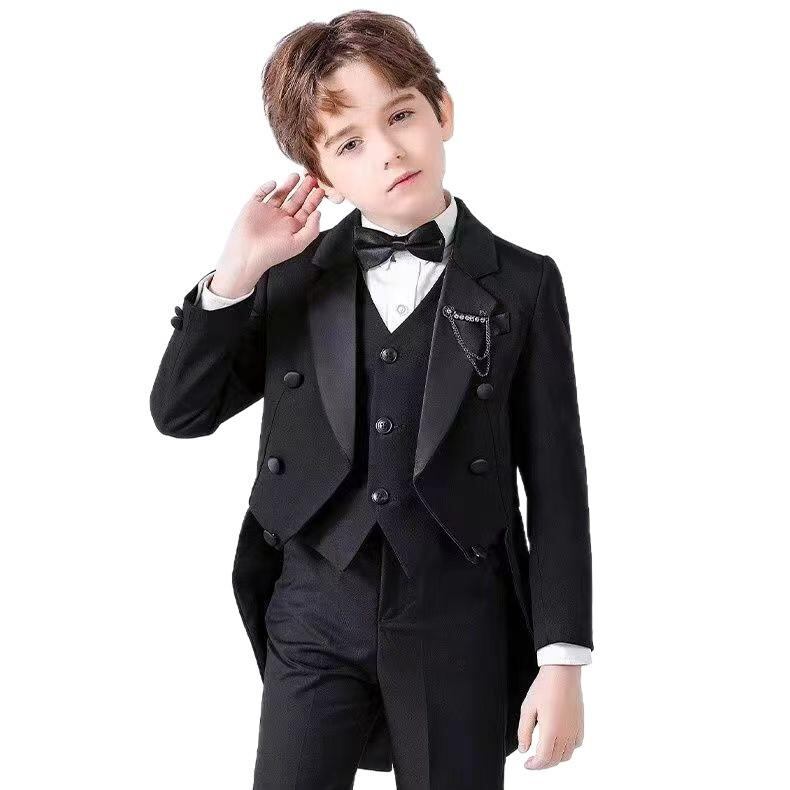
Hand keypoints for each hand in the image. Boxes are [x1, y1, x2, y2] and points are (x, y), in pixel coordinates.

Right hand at [211, 172, 324, 297]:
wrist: (247, 256)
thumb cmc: (272, 253)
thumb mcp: (298, 244)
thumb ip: (311, 229)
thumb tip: (318, 213)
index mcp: (293, 227)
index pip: (306, 210)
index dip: (314, 200)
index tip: (321, 190)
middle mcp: (281, 218)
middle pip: (296, 199)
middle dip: (304, 189)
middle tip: (311, 178)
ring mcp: (268, 211)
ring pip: (280, 194)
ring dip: (288, 185)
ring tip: (296, 176)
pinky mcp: (253, 206)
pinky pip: (261, 193)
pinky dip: (267, 187)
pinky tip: (274, 183)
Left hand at [517, 665, 583, 769]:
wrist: (562, 672)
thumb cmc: (544, 687)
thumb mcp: (527, 708)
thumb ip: (524, 731)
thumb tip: (524, 749)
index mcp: (551, 731)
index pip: (543, 759)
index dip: (534, 765)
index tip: (527, 763)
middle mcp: (565, 734)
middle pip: (555, 760)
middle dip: (543, 764)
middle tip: (533, 760)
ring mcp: (575, 730)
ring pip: (566, 755)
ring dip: (555, 758)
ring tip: (545, 752)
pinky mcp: (580, 724)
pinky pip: (576, 745)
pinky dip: (567, 749)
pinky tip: (559, 742)